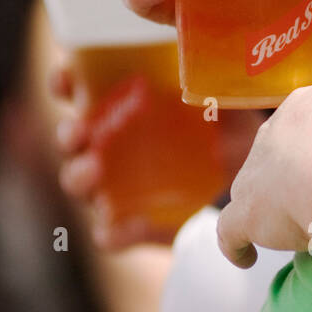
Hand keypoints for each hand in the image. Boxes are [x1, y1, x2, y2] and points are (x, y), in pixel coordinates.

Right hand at [49, 61, 262, 250]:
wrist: (247, 187)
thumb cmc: (229, 135)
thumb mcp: (229, 107)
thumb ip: (222, 90)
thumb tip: (214, 76)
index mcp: (123, 111)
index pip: (80, 92)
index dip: (64, 84)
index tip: (66, 80)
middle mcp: (111, 148)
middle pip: (72, 142)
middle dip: (68, 136)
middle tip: (78, 132)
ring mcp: (119, 189)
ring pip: (80, 186)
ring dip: (78, 178)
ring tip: (94, 171)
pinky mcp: (135, 226)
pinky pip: (112, 235)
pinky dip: (114, 234)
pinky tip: (121, 230)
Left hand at [217, 60, 311, 267]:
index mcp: (304, 108)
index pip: (304, 125)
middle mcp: (271, 136)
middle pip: (274, 155)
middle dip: (288, 174)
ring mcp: (253, 175)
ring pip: (250, 190)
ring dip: (265, 208)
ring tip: (287, 229)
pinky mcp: (246, 214)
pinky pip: (230, 232)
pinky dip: (236, 246)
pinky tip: (247, 258)